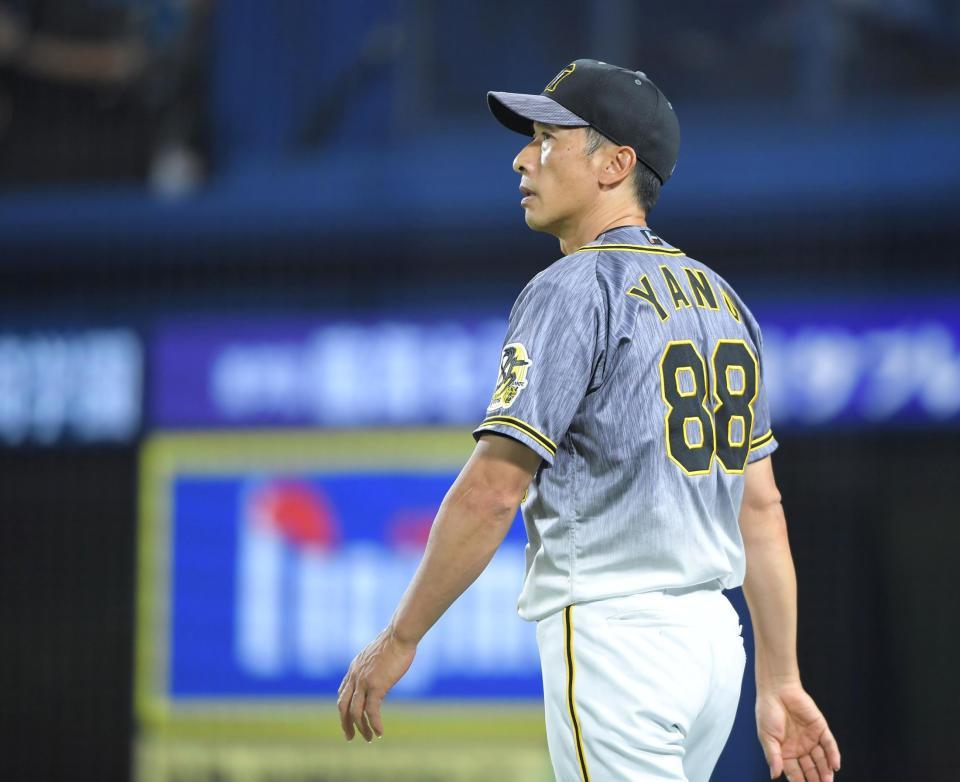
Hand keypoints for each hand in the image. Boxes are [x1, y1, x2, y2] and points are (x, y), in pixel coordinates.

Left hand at [337, 627, 415, 741]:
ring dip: (361, 728)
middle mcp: (355, 676)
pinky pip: (371, 711)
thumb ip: (373, 667)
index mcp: (354, 668)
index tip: (349, 719)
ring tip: (368, 738)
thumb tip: (379, 675)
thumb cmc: (394, 641)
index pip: (343, 693)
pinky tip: (380, 732)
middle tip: (350, 737)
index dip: (345, 708)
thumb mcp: (377, 655)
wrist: (399, 634)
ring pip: (355, 712)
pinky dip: (374, 724)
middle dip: (345, 724)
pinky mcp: (376, 685)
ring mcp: (364, 681)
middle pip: (343, 706)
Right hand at [756, 681, 840, 780]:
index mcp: (785, 751)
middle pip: (810, 768)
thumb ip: (772, 756)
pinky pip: (829, 744)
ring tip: (828, 781)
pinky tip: (835, 766)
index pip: (795, 771)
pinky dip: (833, 755)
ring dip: (826, 771)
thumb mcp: (766, 736)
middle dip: (815, 779)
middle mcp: (799, 747)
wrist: (776, 689)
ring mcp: (811, 738)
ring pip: (821, 759)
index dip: (800, 781)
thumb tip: (774, 775)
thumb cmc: (767, 711)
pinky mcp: (820, 728)